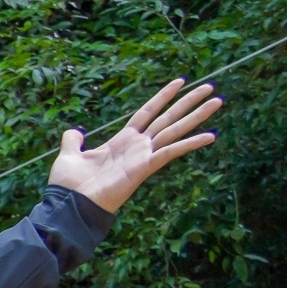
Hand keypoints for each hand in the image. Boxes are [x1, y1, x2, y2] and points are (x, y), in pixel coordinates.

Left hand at [50, 78, 221, 214]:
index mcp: (122, 141)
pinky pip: (171, 152)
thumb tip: (74, 132)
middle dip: (188, 102)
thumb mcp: (68, 156)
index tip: (179, 81)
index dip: (162, 97)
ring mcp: (143, 156)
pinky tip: (210, 135)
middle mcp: (137, 147)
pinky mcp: (144, 167)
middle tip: (210, 88)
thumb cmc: (68, 186)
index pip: (147, 113)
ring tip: (218, 101)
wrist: (69, 205)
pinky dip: (190, 144)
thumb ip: (72, 142)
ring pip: (175, 130)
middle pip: (168, 118)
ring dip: (197, 115)